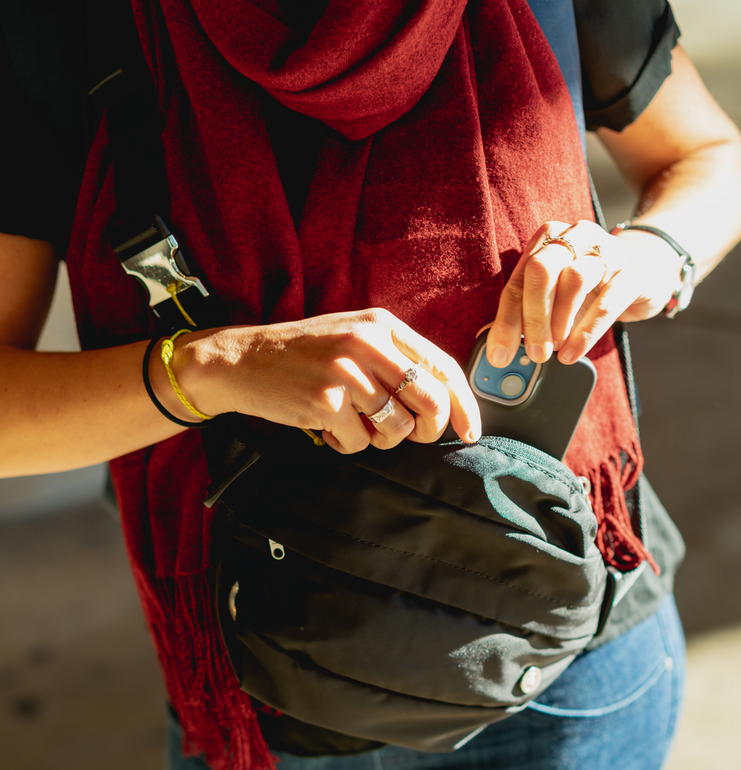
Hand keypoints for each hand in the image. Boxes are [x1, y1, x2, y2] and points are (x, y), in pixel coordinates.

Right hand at [181, 308, 481, 453]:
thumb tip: (444, 402)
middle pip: (430, 402)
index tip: (471, 431)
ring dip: (380, 438)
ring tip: (353, 423)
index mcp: (382, 325)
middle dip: (429, 430)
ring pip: (397, 428)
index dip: (464, 405)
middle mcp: (368, 343)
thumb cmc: (304, 355)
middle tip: (411, 437)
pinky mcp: (326, 401)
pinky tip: (324, 425)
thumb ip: (396, 359)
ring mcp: (347, 372)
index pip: (443, 368)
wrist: (242, 360)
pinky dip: (344, 443)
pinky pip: (358, 443)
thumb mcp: (354, 338)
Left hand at [485, 219, 683, 366]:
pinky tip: (574, 352)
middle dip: (532, 315)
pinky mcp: (633, 273)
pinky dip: (587, 331)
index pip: (519, 278)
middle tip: (532, 352)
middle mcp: (576, 237)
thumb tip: (503, 351)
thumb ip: (532, 314)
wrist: (649, 268)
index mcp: (549, 238)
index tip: (499, 354)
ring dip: (559, 321)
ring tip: (555, 351)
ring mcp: (607, 252)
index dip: (506, 318)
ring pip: (573, 279)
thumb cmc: (593, 285)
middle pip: (542, 269)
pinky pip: (607, 301)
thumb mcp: (559, 294)